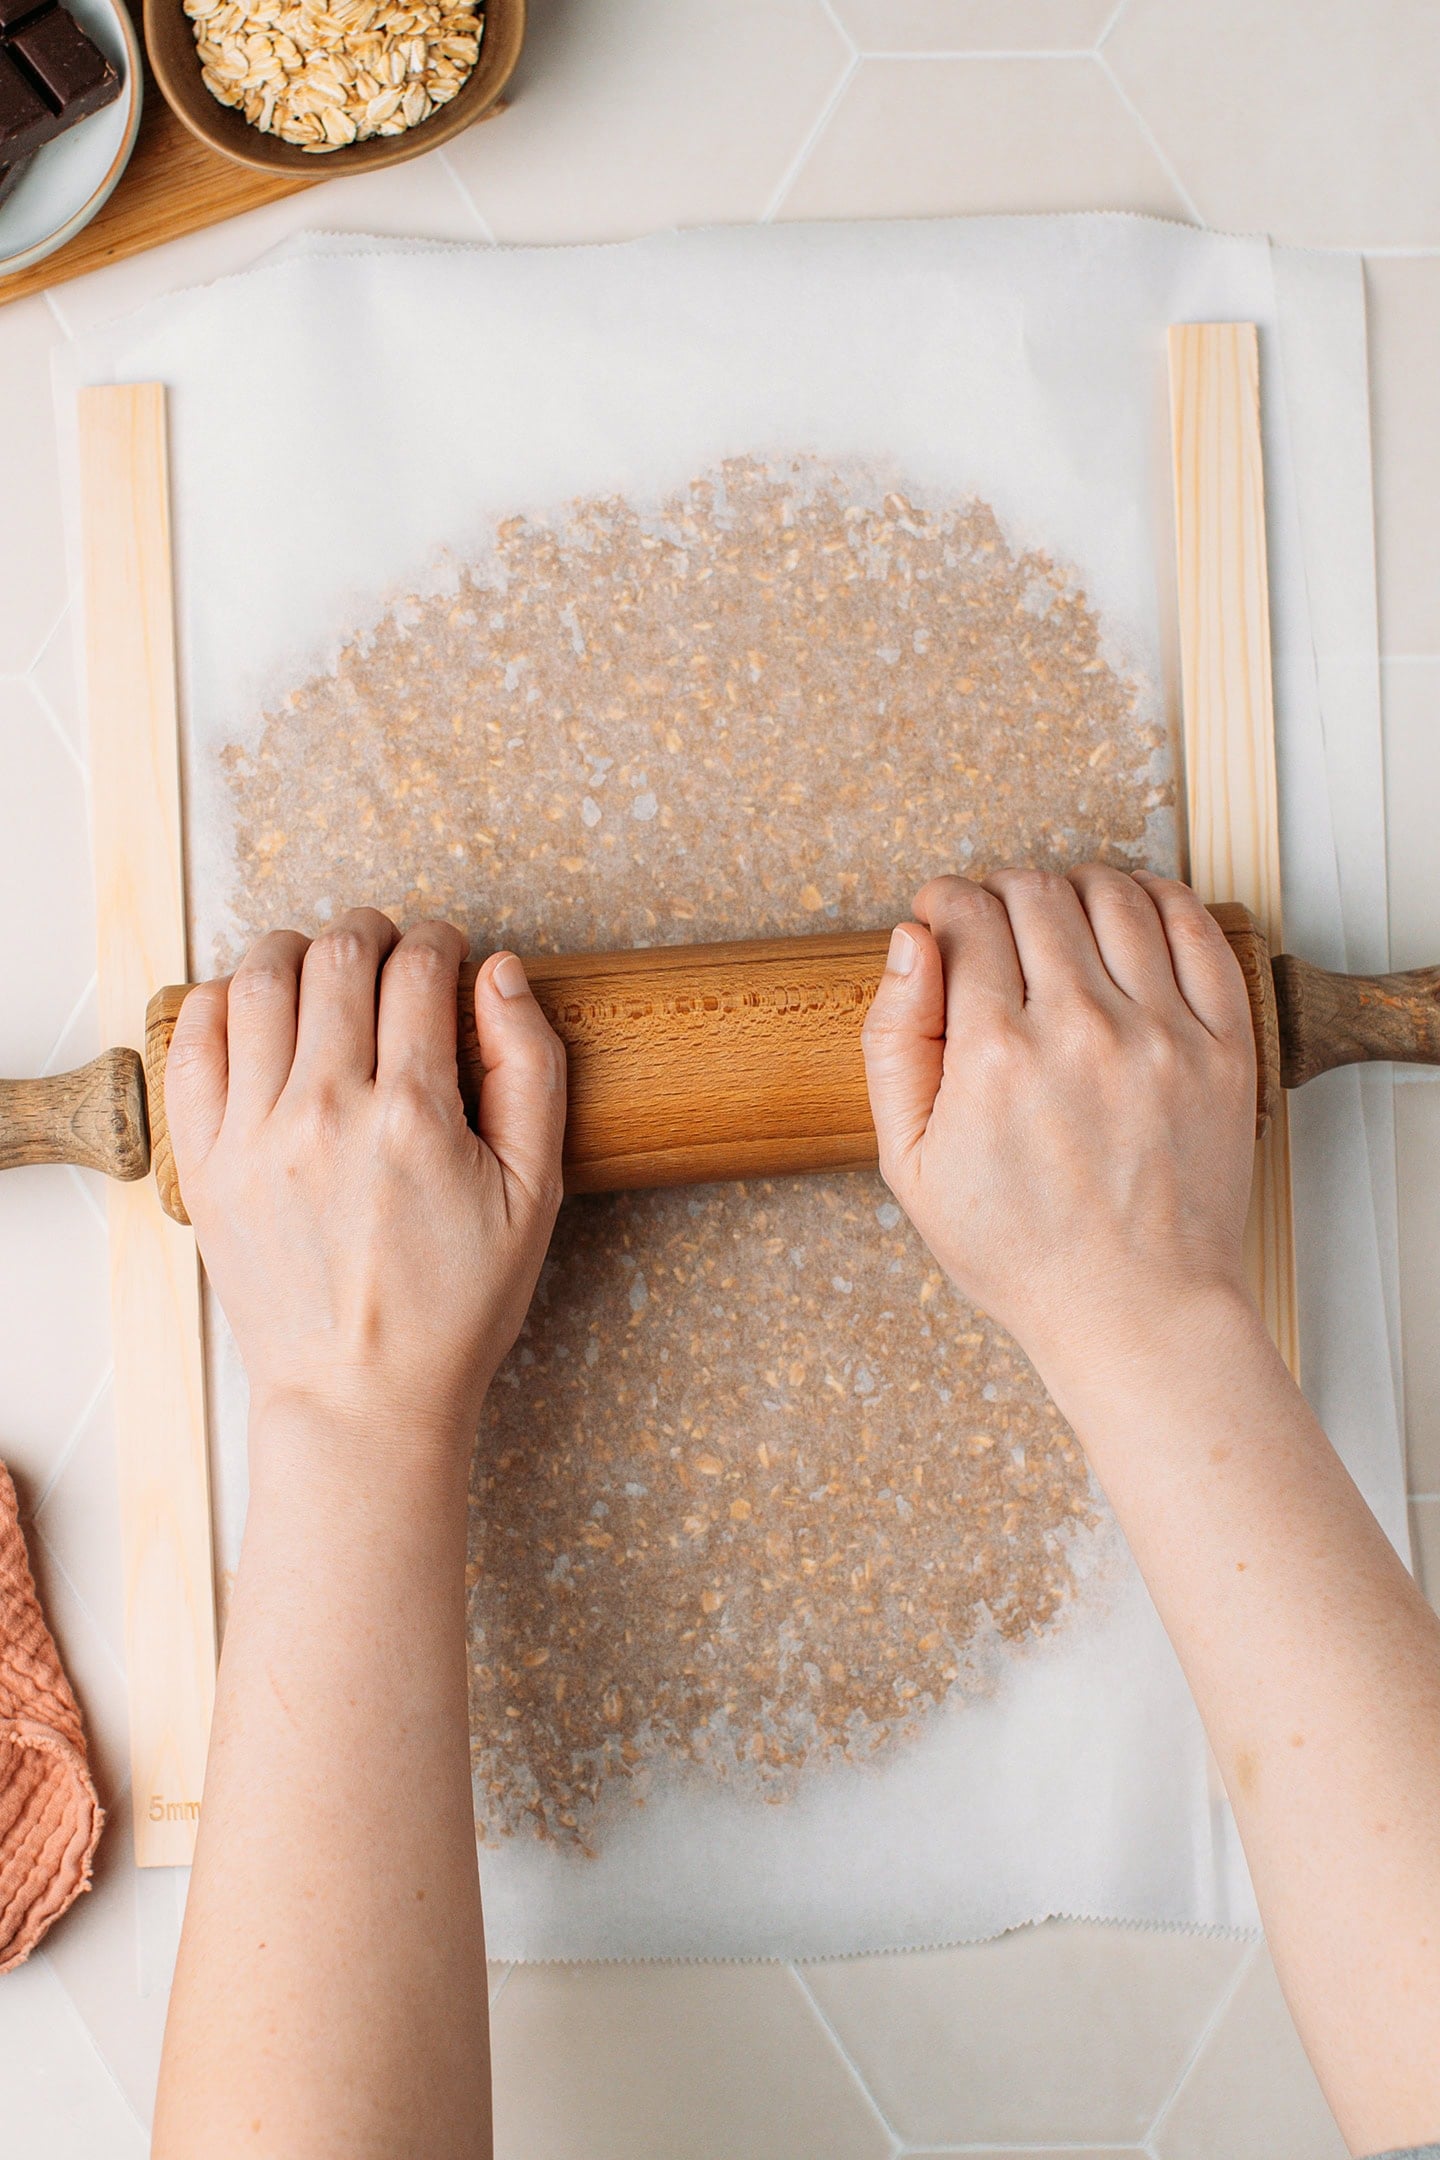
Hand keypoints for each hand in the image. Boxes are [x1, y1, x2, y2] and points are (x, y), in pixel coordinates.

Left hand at [165, 909, 565, 1458]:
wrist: (362, 1397)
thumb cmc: (457, 1303)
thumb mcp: (536, 1192)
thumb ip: (531, 1069)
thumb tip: (503, 973)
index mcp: (415, 1117)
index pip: (419, 970)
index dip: (440, 942)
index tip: (445, 953)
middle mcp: (326, 1113)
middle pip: (338, 958)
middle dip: (372, 933)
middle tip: (389, 952)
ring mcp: (254, 1137)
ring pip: (258, 983)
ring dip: (295, 950)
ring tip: (322, 966)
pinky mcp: (204, 1164)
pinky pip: (192, 1045)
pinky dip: (218, 1002)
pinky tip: (253, 1009)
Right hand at [860, 866, 1256, 1375]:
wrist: (1133, 1310)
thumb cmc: (1017, 1247)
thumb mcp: (909, 1162)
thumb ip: (895, 1040)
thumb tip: (911, 939)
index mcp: (994, 1056)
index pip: (966, 915)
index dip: (943, 902)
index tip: (942, 916)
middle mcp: (1080, 1030)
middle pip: (1034, 892)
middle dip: (1000, 891)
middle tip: (994, 924)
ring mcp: (1160, 1034)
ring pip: (1113, 894)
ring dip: (1073, 887)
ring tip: (1059, 919)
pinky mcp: (1221, 1046)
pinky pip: (1194, 928)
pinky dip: (1156, 900)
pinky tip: (1131, 914)